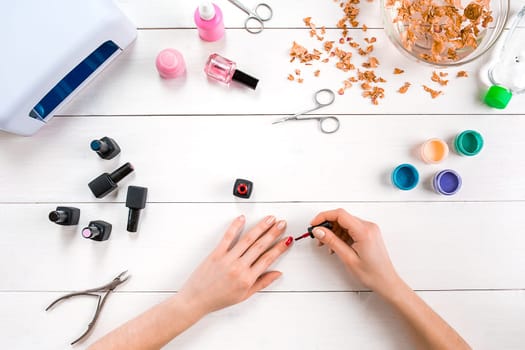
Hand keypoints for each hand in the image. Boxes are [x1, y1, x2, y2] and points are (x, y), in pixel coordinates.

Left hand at [177, 215, 292, 315]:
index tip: (287, 239)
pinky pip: (227, 237)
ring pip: (248, 239)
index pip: (268, 259)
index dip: (280, 248)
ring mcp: (227, 259)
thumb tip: (277, 273)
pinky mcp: (216, 254)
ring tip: (270, 219)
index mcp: (247, 279)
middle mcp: (239, 267)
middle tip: (282, 224)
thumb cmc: (219, 298)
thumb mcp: (244, 295)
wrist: (196, 299)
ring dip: (260, 227)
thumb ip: (262, 283)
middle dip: (273, 233)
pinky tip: (242, 218)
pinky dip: (235, 226)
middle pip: (260, 246)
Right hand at [310, 209, 399, 295]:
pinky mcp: (368, 233)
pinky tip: (337, 245)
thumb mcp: (348, 258)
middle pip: (342, 217)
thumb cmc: (372, 273)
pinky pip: (351, 228)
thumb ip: (332, 241)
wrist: (386, 281)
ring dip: (334, 231)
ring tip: (327, 245)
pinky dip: (341, 234)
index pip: (340, 214)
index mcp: (364, 231)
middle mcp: (368, 227)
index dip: (324, 216)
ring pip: (345, 223)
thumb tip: (319, 231)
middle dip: (327, 225)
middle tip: (318, 236)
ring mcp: (369, 229)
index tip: (314, 224)